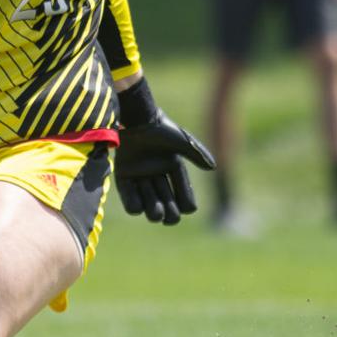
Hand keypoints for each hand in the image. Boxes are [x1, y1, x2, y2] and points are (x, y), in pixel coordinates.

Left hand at [113, 96, 215, 224]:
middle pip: (167, 203)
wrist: (136, 119)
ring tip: (155, 211)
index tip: (187, 208)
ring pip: (148, 202)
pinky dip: (133, 205)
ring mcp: (140, 175)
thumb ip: (197, 154)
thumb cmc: (161, 129)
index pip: (183, 193)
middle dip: (169, 213)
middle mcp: (157, 173)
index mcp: (173, 167)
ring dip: (153, 209)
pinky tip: (138, 208)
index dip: (186, 203)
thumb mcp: (183, 141)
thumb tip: (213, 168)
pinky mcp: (123, 174)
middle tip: (169, 217)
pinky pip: (128, 196)